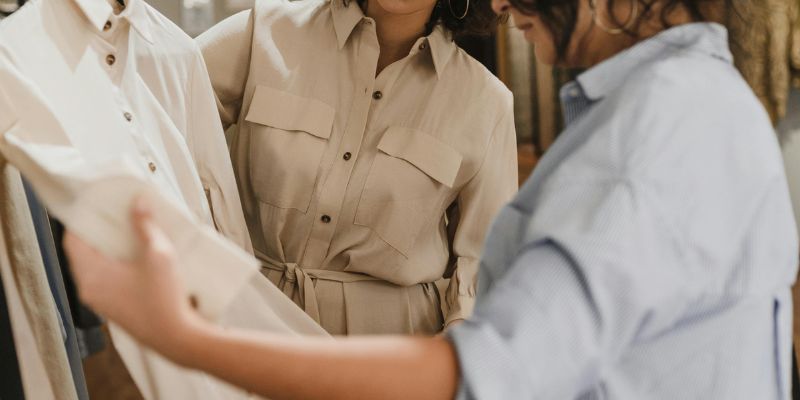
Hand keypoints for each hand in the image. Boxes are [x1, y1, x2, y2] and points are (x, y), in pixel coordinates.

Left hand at [63, 197, 205, 359]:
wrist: (177, 338)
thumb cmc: (164, 298)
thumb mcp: (158, 255)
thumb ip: (146, 226)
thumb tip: (138, 201)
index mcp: (91, 274)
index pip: (73, 239)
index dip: (82, 218)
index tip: (95, 203)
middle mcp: (89, 289)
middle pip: (83, 252)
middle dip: (98, 232)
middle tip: (115, 213)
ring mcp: (100, 301)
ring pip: (95, 267)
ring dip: (107, 249)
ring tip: (127, 231)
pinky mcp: (114, 309)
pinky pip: (105, 280)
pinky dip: (114, 265)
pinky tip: (135, 257)